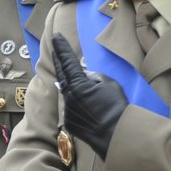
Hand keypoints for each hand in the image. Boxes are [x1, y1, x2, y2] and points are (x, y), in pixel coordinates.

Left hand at [52, 34, 127, 158]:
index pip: (67, 60)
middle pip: (60, 74)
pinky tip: (85, 106)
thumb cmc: (116, 106)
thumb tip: (83, 74)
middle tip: (55, 49)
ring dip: (68, 84)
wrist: (114, 133)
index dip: (61, 48)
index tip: (56, 37)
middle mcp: (68, 95)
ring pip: (65, 92)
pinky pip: (70, 107)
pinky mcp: (68, 121)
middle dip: (58, 60)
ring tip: (75, 79)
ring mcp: (66, 109)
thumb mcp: (109, 84)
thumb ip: (93, 76)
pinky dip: (75, 103)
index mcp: (78, 83)